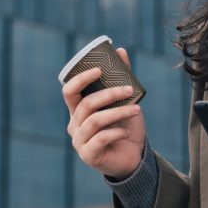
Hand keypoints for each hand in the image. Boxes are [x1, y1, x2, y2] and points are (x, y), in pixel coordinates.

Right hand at [63, 47, 146, 179]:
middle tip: (129, 89)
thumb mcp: (125, 101)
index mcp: (78, 110)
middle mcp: (74, 124)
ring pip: (95, 120)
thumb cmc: (125, 126)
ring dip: (119, 112)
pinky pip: (100, 138)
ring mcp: (79, 141)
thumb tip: (120, 51)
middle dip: (109, 93)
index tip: (99, 69)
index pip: (69, 90)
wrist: (134, 157)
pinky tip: (126, 131)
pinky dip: (116, 131)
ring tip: (137, 109)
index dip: (81, 78)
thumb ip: (120, 78)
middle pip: (86, 104)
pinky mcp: (88, 155)